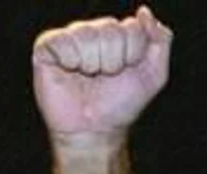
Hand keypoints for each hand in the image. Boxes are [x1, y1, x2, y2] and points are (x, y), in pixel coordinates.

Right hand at [33, 6, 171, 139]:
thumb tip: (145, 12)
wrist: (95, 128)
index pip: (133, 27)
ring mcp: (70, 38)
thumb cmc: (122, 103)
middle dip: (115, 60)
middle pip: (111, 29)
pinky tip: (69, 71)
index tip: (127, 71)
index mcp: (119, 36)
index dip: (133, 54)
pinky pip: (62, 41)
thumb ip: (159, 42)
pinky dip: (71, 61)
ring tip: (89, 76)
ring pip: (87, 34)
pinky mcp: (47, 47)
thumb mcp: (153, 75)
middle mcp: (94, 32)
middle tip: (107, 77)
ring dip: (93, 63)